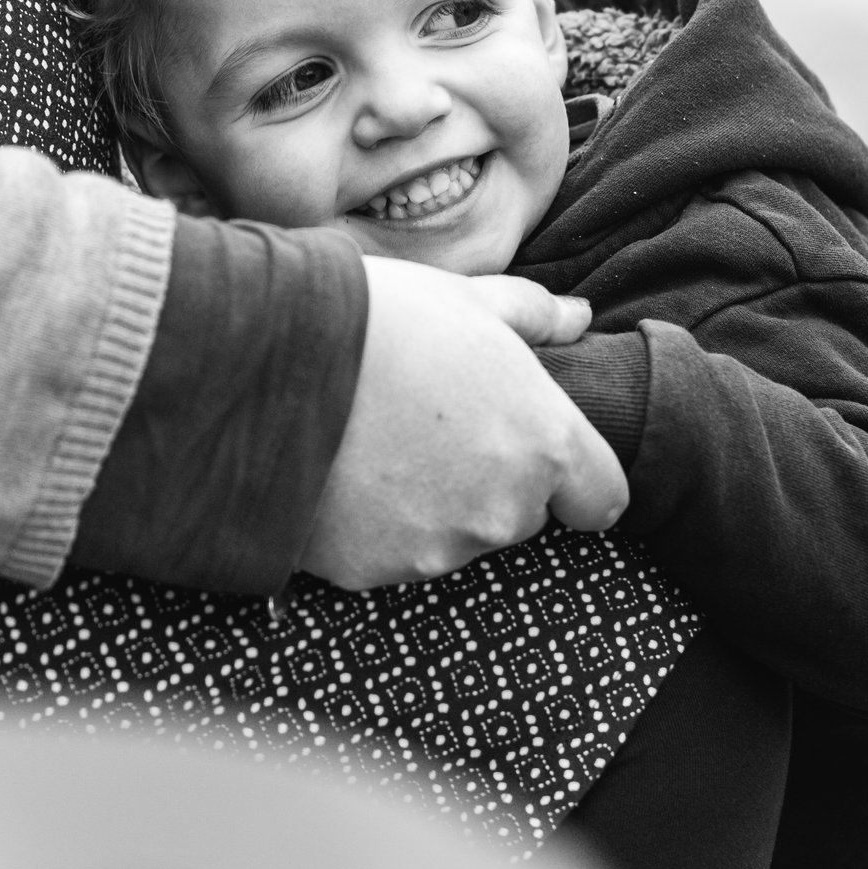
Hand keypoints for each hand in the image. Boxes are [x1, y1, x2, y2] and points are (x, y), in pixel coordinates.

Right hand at [299, 258, 629, 589]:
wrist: (266, 363)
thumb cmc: (378, 317)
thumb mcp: (464, 297)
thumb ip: (533, 315)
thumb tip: (578, 319)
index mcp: (543, 440)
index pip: (601, 498)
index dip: (576, 476)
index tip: (542, 455)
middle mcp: (503, 508)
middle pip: (520, 511)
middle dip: (489, 477)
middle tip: (431, 422)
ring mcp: (437, 548)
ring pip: (454, 534)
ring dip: (431, 502)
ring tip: (377, 439)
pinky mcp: (374, 572)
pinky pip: (390, 553)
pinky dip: (374, 524)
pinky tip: (342, 471)